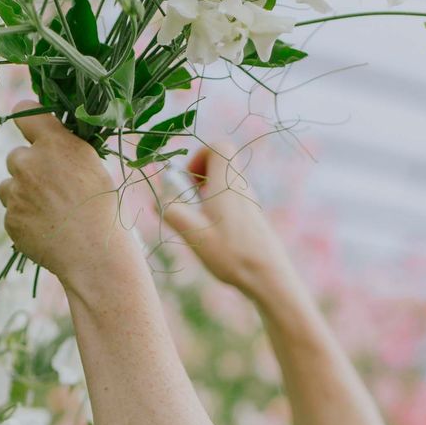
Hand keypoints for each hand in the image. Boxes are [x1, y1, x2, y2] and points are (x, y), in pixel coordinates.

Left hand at [0, 111, 135, 286]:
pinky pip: (12, 213)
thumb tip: (49, 139)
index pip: (25, 112)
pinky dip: (25, 220)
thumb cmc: (101, 209)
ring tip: (50, 212)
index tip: (31, 130)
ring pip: (9, 186)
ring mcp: (16, 192)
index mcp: (55, 144)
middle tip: (51, 189)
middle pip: (16, 156)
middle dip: (28, 169)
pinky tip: (47, 230)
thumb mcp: (91, 165)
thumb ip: (64, 149)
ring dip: (22, 195)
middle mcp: (29, 163)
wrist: (95, 253)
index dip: (27, 120)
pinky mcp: (10, 218)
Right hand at [157, 143, 291, 295]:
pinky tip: (213, 236)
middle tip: (190, 203)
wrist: (268, 276)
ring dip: (206, 197)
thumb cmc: (231, 253)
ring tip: (199, 223)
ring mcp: (249, 202)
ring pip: (224, 185)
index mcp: (227, 183)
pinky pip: (230, 202)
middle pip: (220, 165)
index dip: (199, 156)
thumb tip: (157, 200)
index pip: (219, 147)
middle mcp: (241, 187)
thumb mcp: (193, 233)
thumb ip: (171, 211)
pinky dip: (216, 210)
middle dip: (198, 179)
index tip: (188, 181)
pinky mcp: (252, 218)